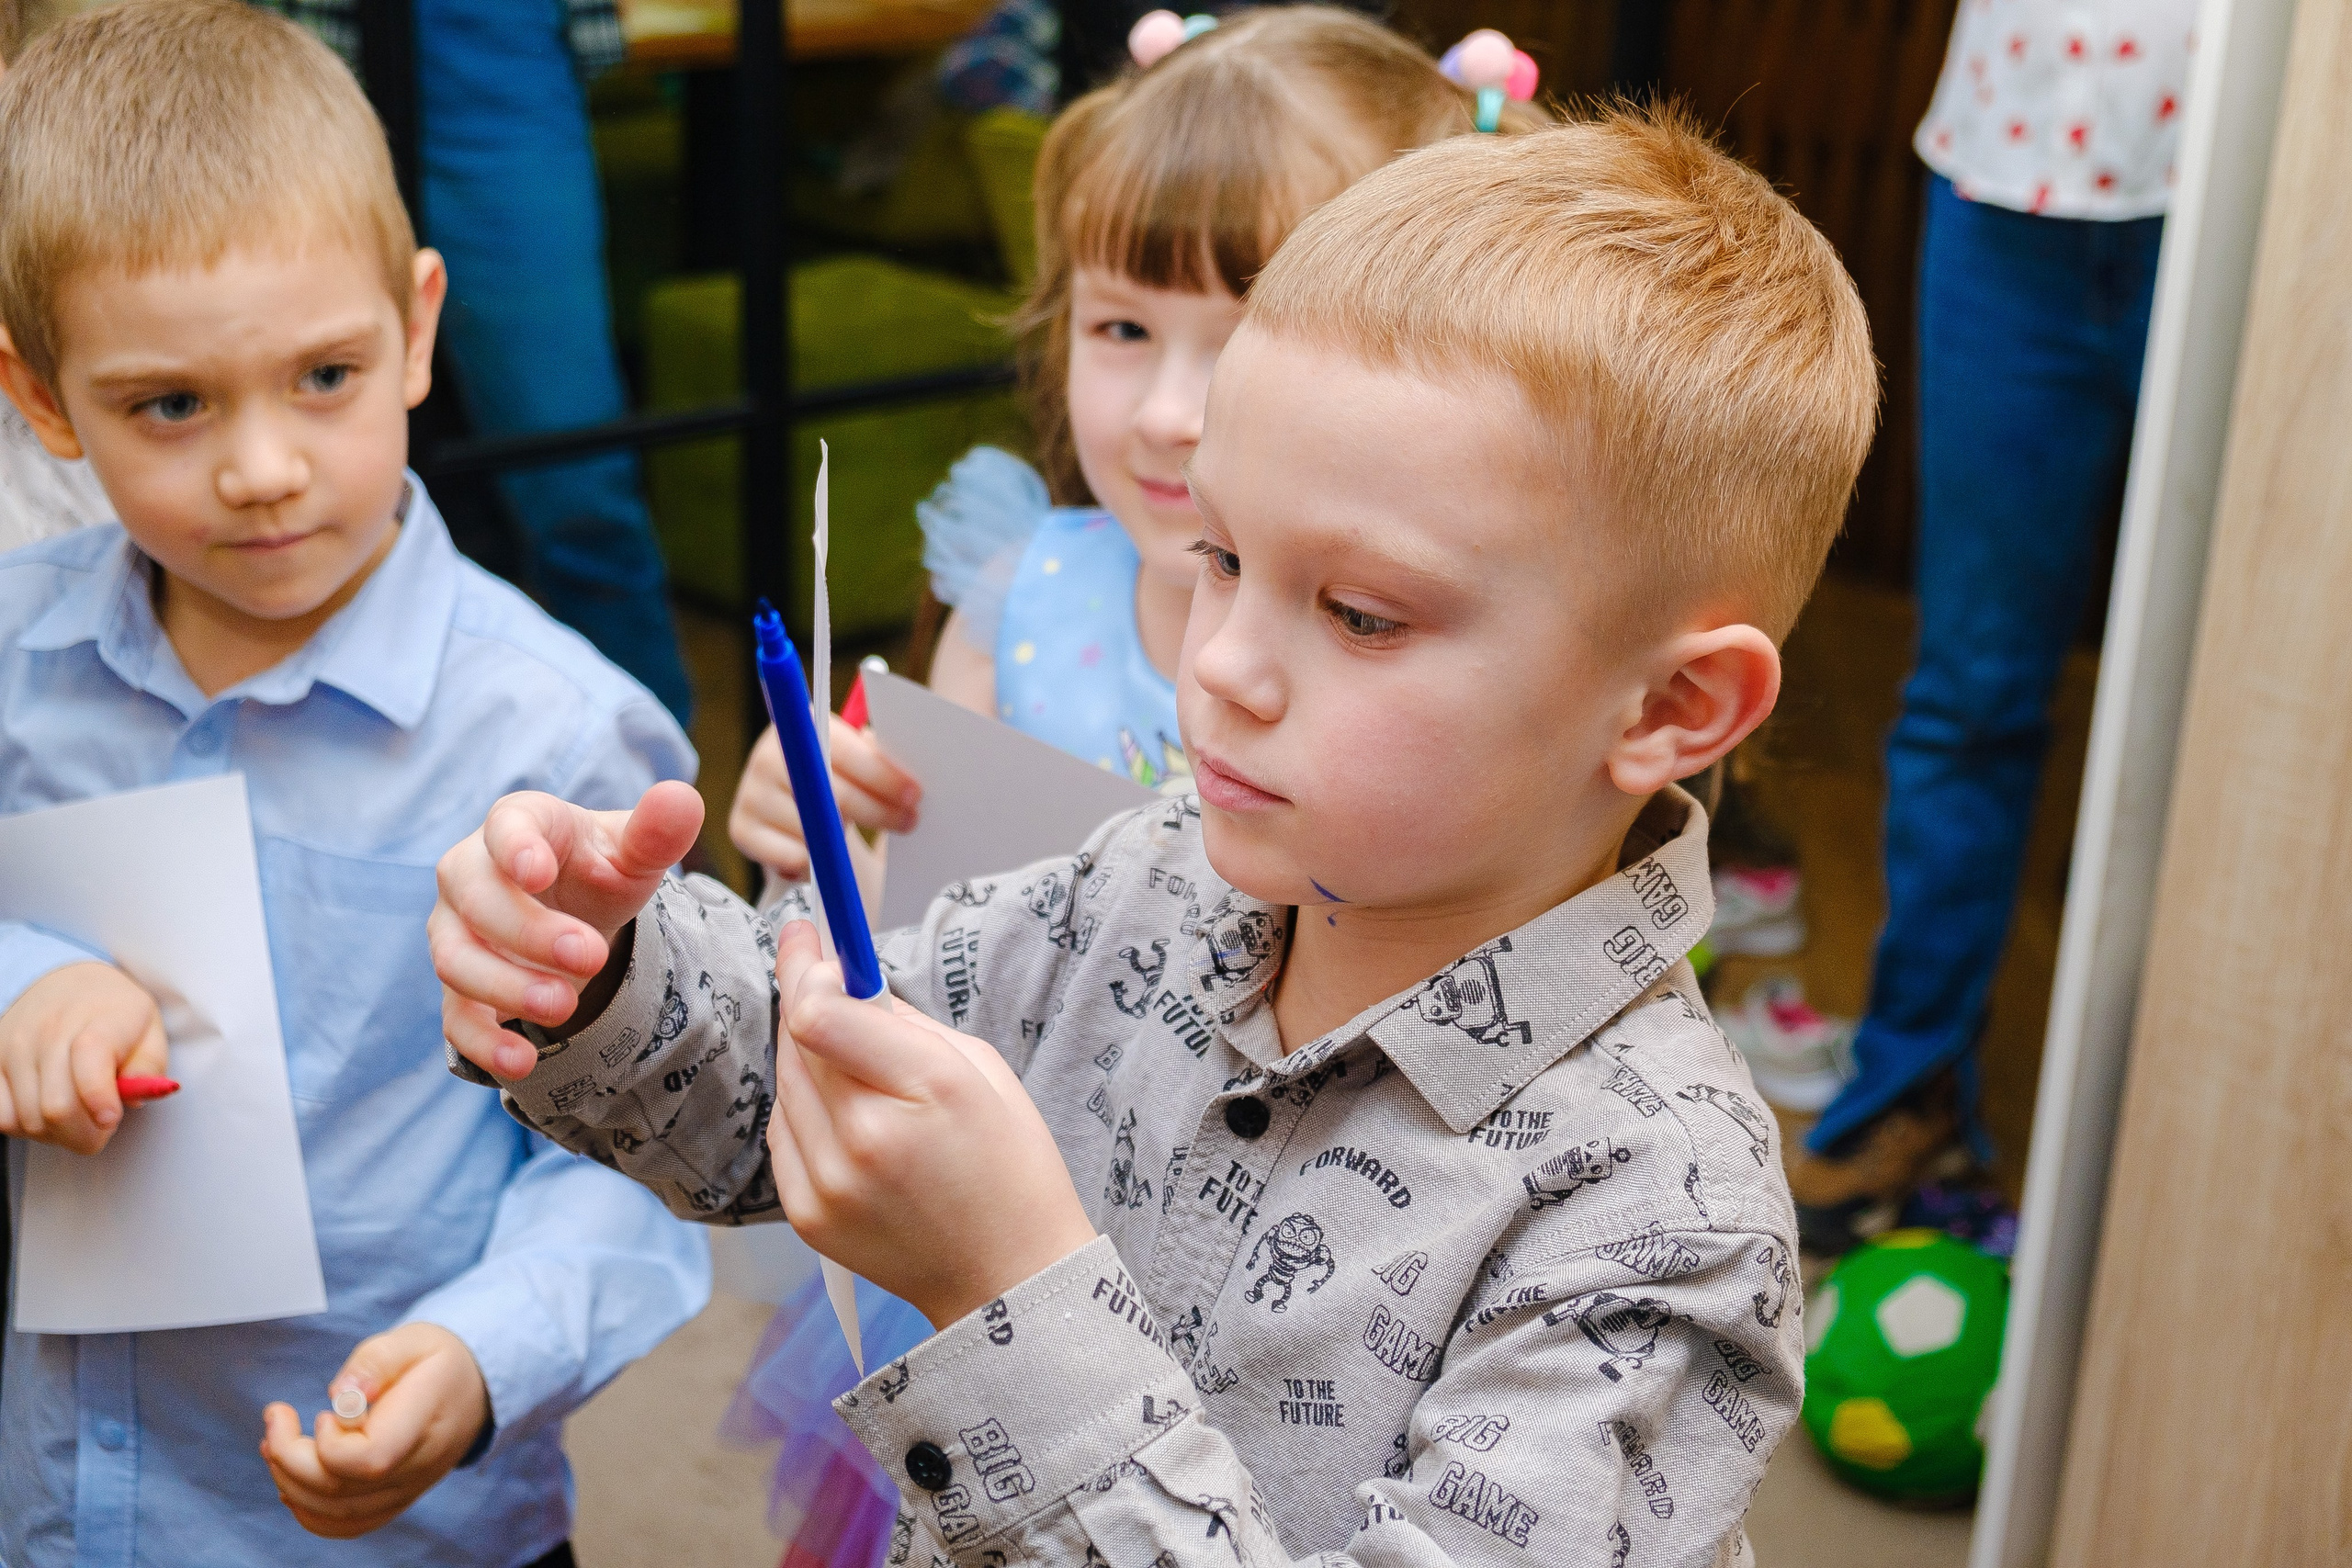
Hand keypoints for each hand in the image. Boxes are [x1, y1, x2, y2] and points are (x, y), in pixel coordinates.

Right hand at [0, 961, 166, 1152]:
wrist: (64, 983)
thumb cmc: (112, 1014)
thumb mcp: (149, 1032)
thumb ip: (148, 1069)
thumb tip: (135, 1100)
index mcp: (100, 1020)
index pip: (89, 1061)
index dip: (100, 1099)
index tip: (111, 1118)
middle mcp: (50, 1031)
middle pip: (57, 1107)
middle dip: (86, 1134)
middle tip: (101, 1127)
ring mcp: (14, 1047)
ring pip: (28, 1119)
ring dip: (57, 1134)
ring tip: (77, 1118)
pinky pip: (1, 1116)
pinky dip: (24, 1127)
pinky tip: (45, 1112)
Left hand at [261, 1323, 489, 1538]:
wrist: (473, 1389)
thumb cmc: (436, 1361)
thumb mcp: (414, 1340)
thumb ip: (377, 1361)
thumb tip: (342, 1392)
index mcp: (425, 1424)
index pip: (371, 1461)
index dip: (331, 1445)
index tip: (323, 1411)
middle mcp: (419, 1468)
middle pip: (341, 1493)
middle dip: (289, 1459)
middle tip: (277, 1418)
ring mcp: (407, 1491)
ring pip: (335, 1515)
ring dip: (290, 1482)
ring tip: (275, 1442)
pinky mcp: (393, 1502)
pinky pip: (345, 1526)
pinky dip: (308, 1509)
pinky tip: (292, 1476)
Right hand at [431, 780, 703, 1080]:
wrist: (578, 913)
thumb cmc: (600, 870)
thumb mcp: (634, 852)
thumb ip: (657, 831)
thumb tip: (682, 798)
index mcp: (519, 824)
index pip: (504, 826)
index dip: (516, 847)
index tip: (539, 872)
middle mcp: (471, 874)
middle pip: (477, 900)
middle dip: (530, 932)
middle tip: (591, 957)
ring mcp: (457, 931)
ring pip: (456, 959)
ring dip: (507, 987)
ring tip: (564, 1006)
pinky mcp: (460, 987)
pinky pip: (455, 1016)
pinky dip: (484, 1043)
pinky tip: (523, 1062)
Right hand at [728, 718, 919, 879]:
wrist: (795, 814)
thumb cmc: (841, 781)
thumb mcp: (861, 763)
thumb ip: (877, 756)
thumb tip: (904, 765)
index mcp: (799, 726)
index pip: (842, 750)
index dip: (880, 773)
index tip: (913, 794)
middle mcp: (768, 755)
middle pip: (830, 791)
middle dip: (877, 809)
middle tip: (909, 822)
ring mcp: (751, 793)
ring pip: (811, 829)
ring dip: (843, 840)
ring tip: (858, 837)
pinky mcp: (740, 829)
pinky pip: (789, 857)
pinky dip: (814, 864)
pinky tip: (823, 857)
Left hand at [766, 921, 1094, 1327]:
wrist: (1009, 1278)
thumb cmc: (1010, 1164)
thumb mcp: (980, 1070)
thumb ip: (904, 1023)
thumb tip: (842, 979)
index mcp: (925, 1090)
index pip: (818, 1013)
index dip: (805, 966)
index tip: (806, 936)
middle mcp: (863, 1140)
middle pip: (795, 1040)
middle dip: (805, 999)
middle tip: (818, 972)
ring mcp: (829, 1185)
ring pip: (785, 1085)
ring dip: (807, 1057)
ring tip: (853, 1062)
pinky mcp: (808, 1216)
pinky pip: (784, 1133)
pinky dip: (805, 1110)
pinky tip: (845, 1115)